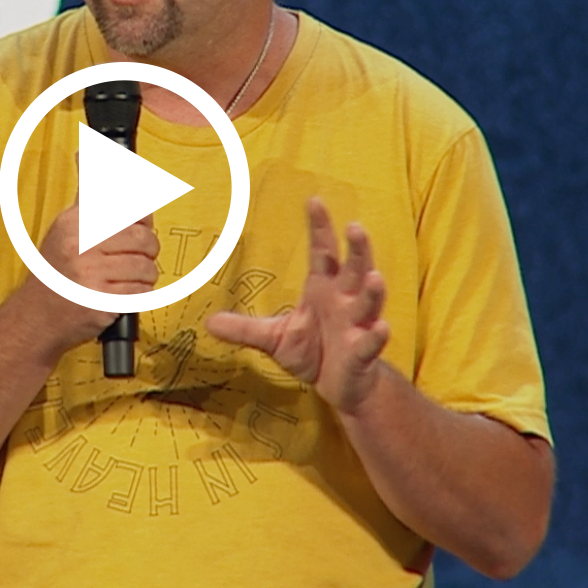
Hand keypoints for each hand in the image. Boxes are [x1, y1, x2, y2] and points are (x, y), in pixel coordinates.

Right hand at [18, 199, 159, 355]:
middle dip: (149, 248)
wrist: (37, 316)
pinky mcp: (102, 300)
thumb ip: (92, 208)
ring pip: (145, 266)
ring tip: (133, 276)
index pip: (125, 208)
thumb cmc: (56, 275)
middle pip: (141, 237)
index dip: (144, 216)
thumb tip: (124, 190)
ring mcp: (90, 273)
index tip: (145, 222)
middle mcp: (80, 244)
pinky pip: (140, 291)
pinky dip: (141, 293)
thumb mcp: (65, 231)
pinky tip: (128, 292)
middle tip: (142, 254)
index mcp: (73, 222)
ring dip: (146, 274)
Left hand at [207, 198, 390, 413]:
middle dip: (358, 249)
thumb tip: (208, 322)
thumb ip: (245, 329)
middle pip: (355, 268)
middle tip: (354, 227)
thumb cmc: (312, 353)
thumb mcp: (274, 338)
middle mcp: (345, 301)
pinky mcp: (363, 352)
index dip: (320, 227)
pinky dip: (376, 335)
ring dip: (372, 290)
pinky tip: (380, 328)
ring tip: (373, 276)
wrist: (338, 387)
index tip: (314, 201)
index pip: (323, 251)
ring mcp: (358, 325)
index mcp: (324, 288)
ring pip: (369, 302)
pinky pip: (370, 342)